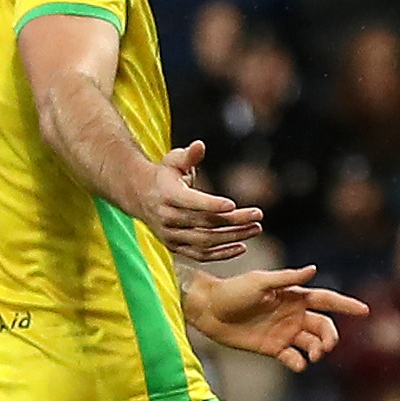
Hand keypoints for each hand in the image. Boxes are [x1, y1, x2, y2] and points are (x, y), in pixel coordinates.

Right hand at [135, 140, 260, 262]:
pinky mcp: (175, 247)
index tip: (233, 204)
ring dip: (233, 237)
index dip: (211, 204)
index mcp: (167, 195)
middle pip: (204, 222)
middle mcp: (167, 218)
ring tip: (256, 229)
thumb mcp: (174, 161)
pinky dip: (221, 254)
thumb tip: (200, 145)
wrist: (141, 196)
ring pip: (205, 241)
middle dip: (234, 220)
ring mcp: (170, 235)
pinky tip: (242, 246)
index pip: (190, 202)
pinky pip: (200, 255)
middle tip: (258, 215)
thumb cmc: (165, 175)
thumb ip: (188, 155)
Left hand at [185, 264, 366, 371]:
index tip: (364, 310)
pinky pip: (293, 358)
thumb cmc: (232, 291)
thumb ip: (286, 278)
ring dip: (318, 350)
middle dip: (330, 337)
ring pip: (312, 343)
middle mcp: (293, 314)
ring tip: (313, 355)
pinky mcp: (272, 348)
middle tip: (326, 347)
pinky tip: (297, 363)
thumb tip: (314, 270)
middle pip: (323, 326)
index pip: (326, 300)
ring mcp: (284, 332)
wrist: (207, 310)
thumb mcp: (259, 282)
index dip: (345, 305)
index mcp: (294, 296)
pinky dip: (299, 363)